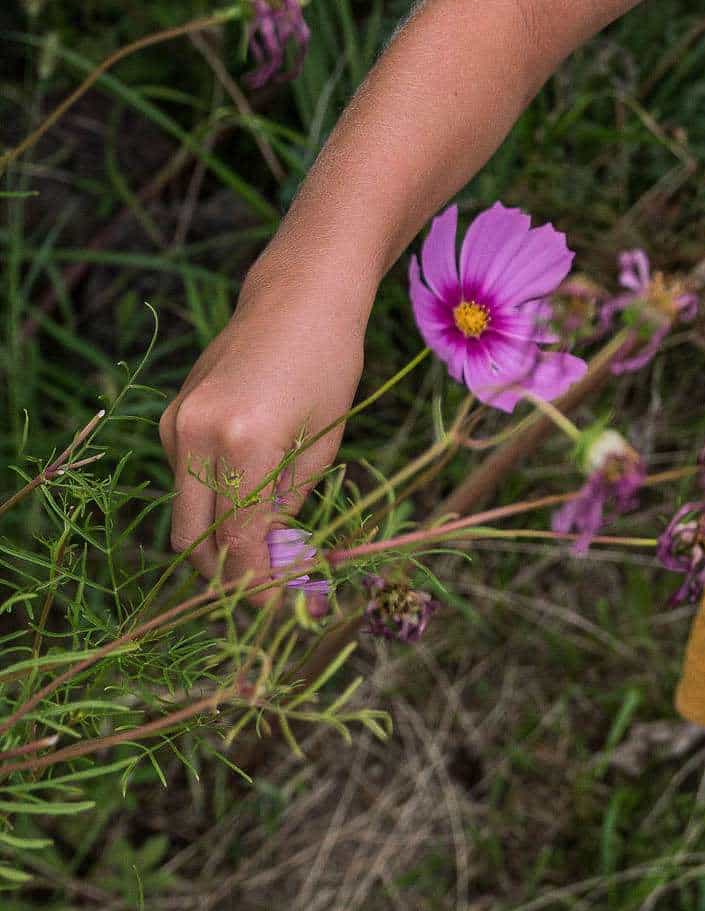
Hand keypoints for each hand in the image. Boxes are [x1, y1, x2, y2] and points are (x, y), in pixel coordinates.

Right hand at [158, 280, 367, 610]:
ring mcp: (174, 427)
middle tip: (272, 591)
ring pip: (184, 515)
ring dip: (218, 541)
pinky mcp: (170, 420)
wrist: (296, 299)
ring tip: (269, 550)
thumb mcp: (323, 444)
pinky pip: (185, 482)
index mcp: (243, 444)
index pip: (236, 542)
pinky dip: (213, 504)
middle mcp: (194, 438)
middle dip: (228, 575)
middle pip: (193, 541)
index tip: (283, 611)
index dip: (257, 586)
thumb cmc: (329, 367)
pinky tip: (254, 500)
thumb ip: (291, 508)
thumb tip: (276, 567)